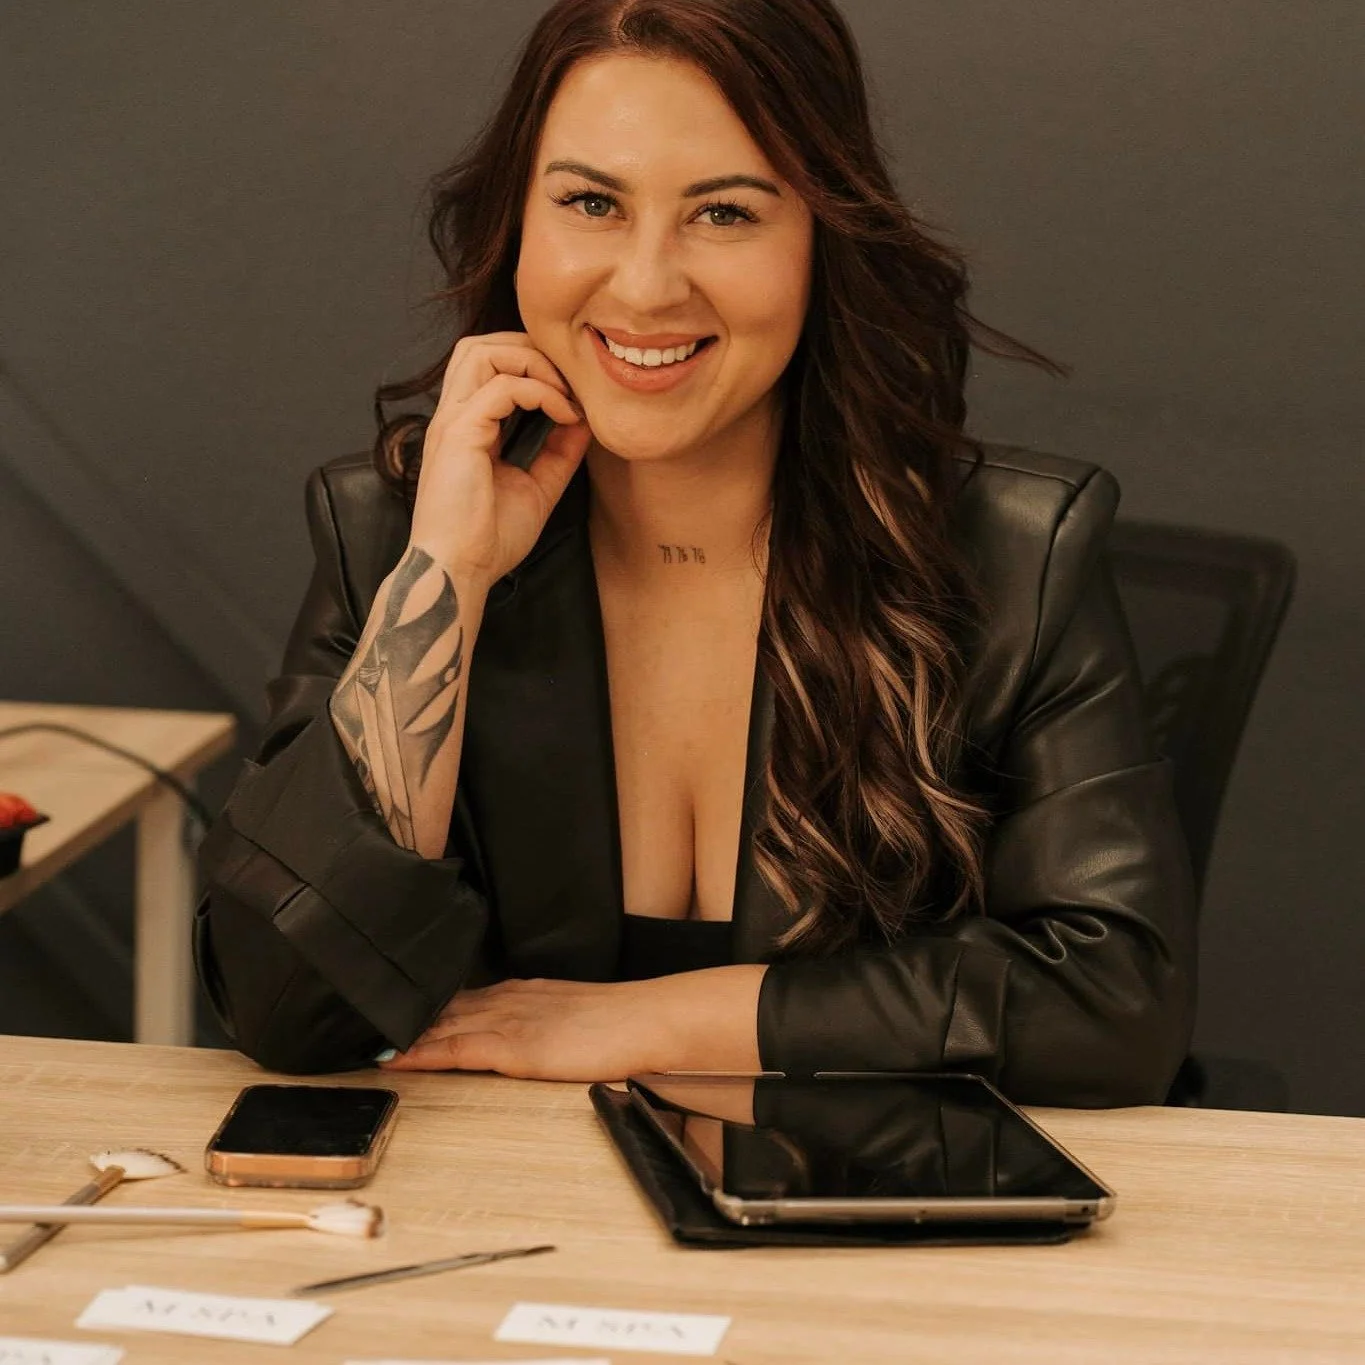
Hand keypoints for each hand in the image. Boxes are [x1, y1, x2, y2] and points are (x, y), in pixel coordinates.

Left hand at [378, 978, 667, 1081]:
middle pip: (439, 1008)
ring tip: (358, 1041)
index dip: (419, 1008)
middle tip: (353, 1023)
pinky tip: (395, 1058)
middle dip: (398, 1016)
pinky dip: (421, 1053)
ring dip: (399, 1034)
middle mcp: (505, 1000)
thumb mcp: (571, 1015)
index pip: (457, 1000)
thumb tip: (526, 1039)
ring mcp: (508, 1021)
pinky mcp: (514, 1046)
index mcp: (520, 993)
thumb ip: (541, 1022)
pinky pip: (456, 1049)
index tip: (385, 1013)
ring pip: (439, 1025)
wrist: (645, 1020)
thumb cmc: (620, 1024)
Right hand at [409, 332, 591, 588]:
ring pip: (483, 351)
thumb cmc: (487, 540)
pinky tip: (565, 415)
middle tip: (569, 381)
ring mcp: (452, 421)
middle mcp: (453, 416)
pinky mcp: (460, 433)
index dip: (532, 367)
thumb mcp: (536, 488)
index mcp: (465, 427)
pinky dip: (541, 392)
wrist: (459, 571)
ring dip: (533, 362)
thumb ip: (558, 453)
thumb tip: (584, 421)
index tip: (572, 396)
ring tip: (565, 393)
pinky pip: (503, 387)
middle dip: (529, 350)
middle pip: (480, 346)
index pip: (488, 367)